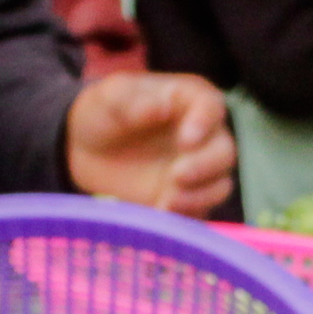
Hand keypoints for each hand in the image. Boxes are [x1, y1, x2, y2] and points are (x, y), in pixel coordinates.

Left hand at [66, 73, 235, 215]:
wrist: (88, 151)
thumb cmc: (103, 113)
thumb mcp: (107, 99)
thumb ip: (133, 101)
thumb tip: (162, 105)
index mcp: (188, 100)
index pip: (211, 107)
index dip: (204, 123)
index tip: (186, 140)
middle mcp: (202, 134)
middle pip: (224, 151)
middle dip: (206, 166)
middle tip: (176, 175)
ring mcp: (198, 168)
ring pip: (220, 184)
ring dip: (200, 195)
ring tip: (168, 201)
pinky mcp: (188, 196)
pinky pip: (202, 210)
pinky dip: (187, 215)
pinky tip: (162, 214)